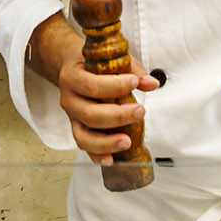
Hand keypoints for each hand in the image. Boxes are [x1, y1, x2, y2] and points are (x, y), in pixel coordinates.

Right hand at [28, 12, 154, 164]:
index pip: (92, 85)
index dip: (115, 86)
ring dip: (106, 142)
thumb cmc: (95, 66)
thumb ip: (133, 70)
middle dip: (117, 116)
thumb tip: (151, 83)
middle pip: (90, 114)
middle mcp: (69, 99)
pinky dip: (97, 155)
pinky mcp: (77, 130)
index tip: (135, 83)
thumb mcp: (112, 61)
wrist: (75, 69)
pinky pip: (85, 147)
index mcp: (73, 77)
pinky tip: (112, 159)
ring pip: (84, 136)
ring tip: (127, 141)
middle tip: (139, 111)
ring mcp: (72, 118)